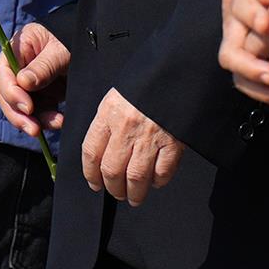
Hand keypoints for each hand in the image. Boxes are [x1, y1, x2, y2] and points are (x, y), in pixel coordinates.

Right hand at [0, 19, 70, 141]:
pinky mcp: (41, 95)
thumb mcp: (61, 51)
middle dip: (18, 114)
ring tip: (56, 123)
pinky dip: (46, 120)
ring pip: (19, 108)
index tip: (27, 107)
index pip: (1, 73)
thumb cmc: (74, 40)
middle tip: (33, 128)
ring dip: (34, 121)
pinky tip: (59, 120)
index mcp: (17, 48)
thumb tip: (23, 83)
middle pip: (5, 94)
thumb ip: (43, 66)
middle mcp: (18, 67)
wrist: (91, 47)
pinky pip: (37, 113)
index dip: (10, 93)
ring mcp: (28, 83)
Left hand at [79, 90, 183, 204]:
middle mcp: (127, 128)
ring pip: (136, 178)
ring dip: (134, 194)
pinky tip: (156, 182)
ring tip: (134, 198)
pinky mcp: (174, 143)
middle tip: (116, 194)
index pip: (91, 152)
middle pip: (112, 171)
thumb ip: (108, 121)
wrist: (178, 70)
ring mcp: (151, 137)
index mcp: (109, 113)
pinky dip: (158, 182)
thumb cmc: (146, 82)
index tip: (94, 184)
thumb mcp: (118, 95)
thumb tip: (101, 150)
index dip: (90, 174)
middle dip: (113, 189)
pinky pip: (163, 172)